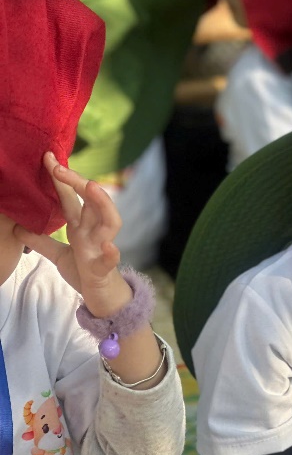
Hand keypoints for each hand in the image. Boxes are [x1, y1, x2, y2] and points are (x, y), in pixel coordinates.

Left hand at [14, 152, 131, 316]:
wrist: (101, 296)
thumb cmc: (84, 271)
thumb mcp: (58, 254)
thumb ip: (41, 240)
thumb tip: (17, 227)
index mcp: (81, 226)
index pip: (71, 197)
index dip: (61, 178)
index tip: (48, 158)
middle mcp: (94, 231)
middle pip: (91, 200)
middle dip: (78, 182)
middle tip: (59, 167)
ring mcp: (101, 247)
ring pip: (110, 221)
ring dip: (103, 203)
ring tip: (93, 187)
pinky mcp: (105, 268)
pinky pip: (111, 259)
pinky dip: (111, 252)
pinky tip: (109, 246)